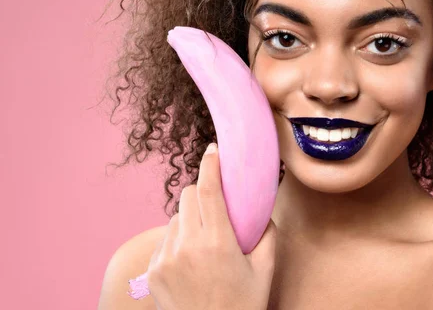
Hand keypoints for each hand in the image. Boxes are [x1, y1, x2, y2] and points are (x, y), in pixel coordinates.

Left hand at [147, 142, 277, 309]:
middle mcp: (187, 247)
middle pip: (187, 196)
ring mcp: (165, 259)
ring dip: (190, 219)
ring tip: (205, 243)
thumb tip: (261, 211)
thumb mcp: (265, 272)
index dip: (210, 165)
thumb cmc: (241, 306)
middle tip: (215, 207)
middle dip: (200, 193)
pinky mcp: (152, 271)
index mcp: (218, 244)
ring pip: (175, 218)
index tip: (213, 150)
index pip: (208, 191)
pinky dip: (177, 240)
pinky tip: (191, 260)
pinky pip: (165, 240)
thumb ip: (267, 235)